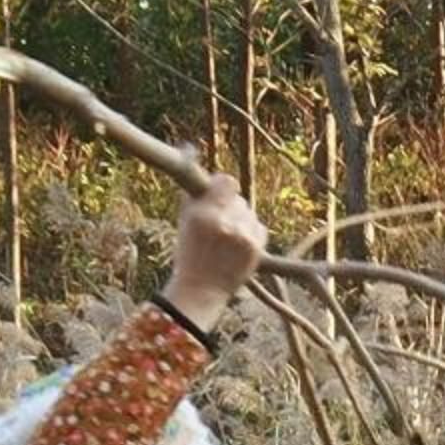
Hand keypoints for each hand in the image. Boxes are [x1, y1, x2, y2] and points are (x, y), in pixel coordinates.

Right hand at [158, 177, 268, 332]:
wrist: (201, 290)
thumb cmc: (190, 253)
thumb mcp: (185, 219)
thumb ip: (195, 192)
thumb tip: (193, 153)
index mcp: (203, 214)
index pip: (228, 182)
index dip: (224, 187)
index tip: (219, 194)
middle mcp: (224, 223)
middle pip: (239, 199)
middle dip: (231, 208)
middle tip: (221, 224)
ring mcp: (242, 236)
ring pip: (249, 213)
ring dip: (241, 221)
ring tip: (228, 240)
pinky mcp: (256, 249)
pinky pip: (259, 227)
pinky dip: (251, 233)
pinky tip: (238, 246)